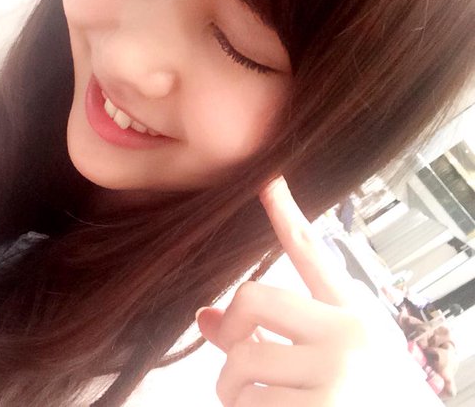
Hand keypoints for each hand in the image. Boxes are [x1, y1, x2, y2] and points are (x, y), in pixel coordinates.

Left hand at [196, 177, 436, 406]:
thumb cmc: (361, 401)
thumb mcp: (331, 361)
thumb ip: (270, 335)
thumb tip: (204, 316)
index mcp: (354, 317)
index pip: (313, 255)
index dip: (286, 215)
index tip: (267, 180)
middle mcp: (349, 337)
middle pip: (252, 298)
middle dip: (231, 333)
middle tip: (234, 360)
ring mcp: (336, 375)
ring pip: (240, 362)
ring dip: (235, 392)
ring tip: (263, 405)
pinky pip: (247, 405)